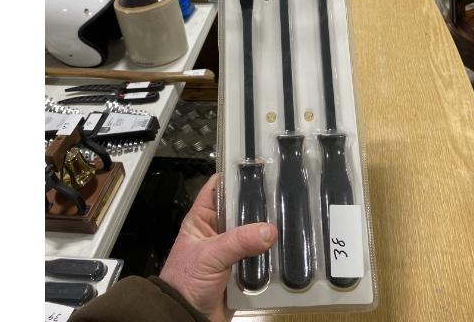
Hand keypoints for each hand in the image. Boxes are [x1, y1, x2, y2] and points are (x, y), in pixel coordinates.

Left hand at [160, 173, 276, 321]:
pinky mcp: (241, 269)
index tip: (256, 167)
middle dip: (258, 204)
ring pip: (253, 233)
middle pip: (240, 209)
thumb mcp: (210, 255)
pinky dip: (270, 254)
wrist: (185, 320)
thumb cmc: (185, 282)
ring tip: (288, 219)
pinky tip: (285, 247)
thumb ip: (239, 241)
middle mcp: (217, 231)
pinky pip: (260, 257)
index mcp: (202, 219)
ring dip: (266, 231)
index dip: (233, 175)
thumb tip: (269, 230)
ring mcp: (230, 250)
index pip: (217, 187)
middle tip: (281, 195)